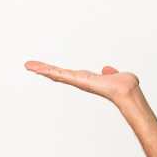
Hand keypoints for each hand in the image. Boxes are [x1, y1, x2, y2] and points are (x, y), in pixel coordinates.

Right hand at [24, 61, 140, 106]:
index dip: (58, 72)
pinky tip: (38, 68)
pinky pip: (61, 74)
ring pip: (57, 74)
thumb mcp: (115, 76)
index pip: (70, 74)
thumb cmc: (124, 85)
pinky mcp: (77, 80)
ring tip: (30, 65)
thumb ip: (111, 73)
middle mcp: (81, 81)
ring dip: (43, 69)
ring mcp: (78, 81)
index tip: (47, 69)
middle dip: (45, 70)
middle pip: (59, 75)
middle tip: (31, 66)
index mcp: (89, 79)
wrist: (126, 90)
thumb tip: (108, 70)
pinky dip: (49, 70)